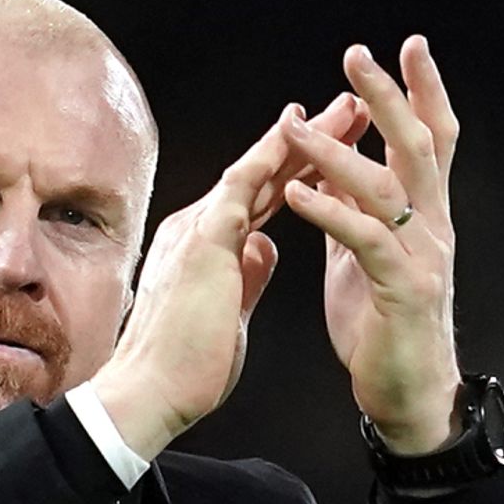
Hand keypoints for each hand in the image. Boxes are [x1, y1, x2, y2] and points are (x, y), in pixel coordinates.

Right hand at [90, 92, 369, 459]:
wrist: (149, 395)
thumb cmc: (185, 366)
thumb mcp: (229, 311)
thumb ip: (246, 274)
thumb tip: (263, 250)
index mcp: (206, 245)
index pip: (260, 195)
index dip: (300, 168)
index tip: (336, 147)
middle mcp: (197, 225)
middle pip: (262, 172)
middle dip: (311, 139)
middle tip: (354, 109)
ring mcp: (196, 229)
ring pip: (256, 168)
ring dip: (304, 136)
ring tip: (348, 109)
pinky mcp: (202, 242)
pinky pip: (242, 188)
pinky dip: (274, 158)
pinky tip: (303, 134)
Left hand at [283, 37, 464, 454]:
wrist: (408, 395)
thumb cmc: (384, 326)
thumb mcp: (363, 257)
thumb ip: (356, 212)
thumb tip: (333, 169)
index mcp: (425, 215)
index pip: (430, 139)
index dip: (421, 92)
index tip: (405, 47)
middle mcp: (433, 227)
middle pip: (416, 146)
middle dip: (386, 97)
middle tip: (356, 55)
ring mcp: (422, 257)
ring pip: (386, 188)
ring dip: (337, 152)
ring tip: (294, 126)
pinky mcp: (403, 290)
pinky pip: (365, 241)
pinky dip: (328, 213)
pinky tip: (295, 194)